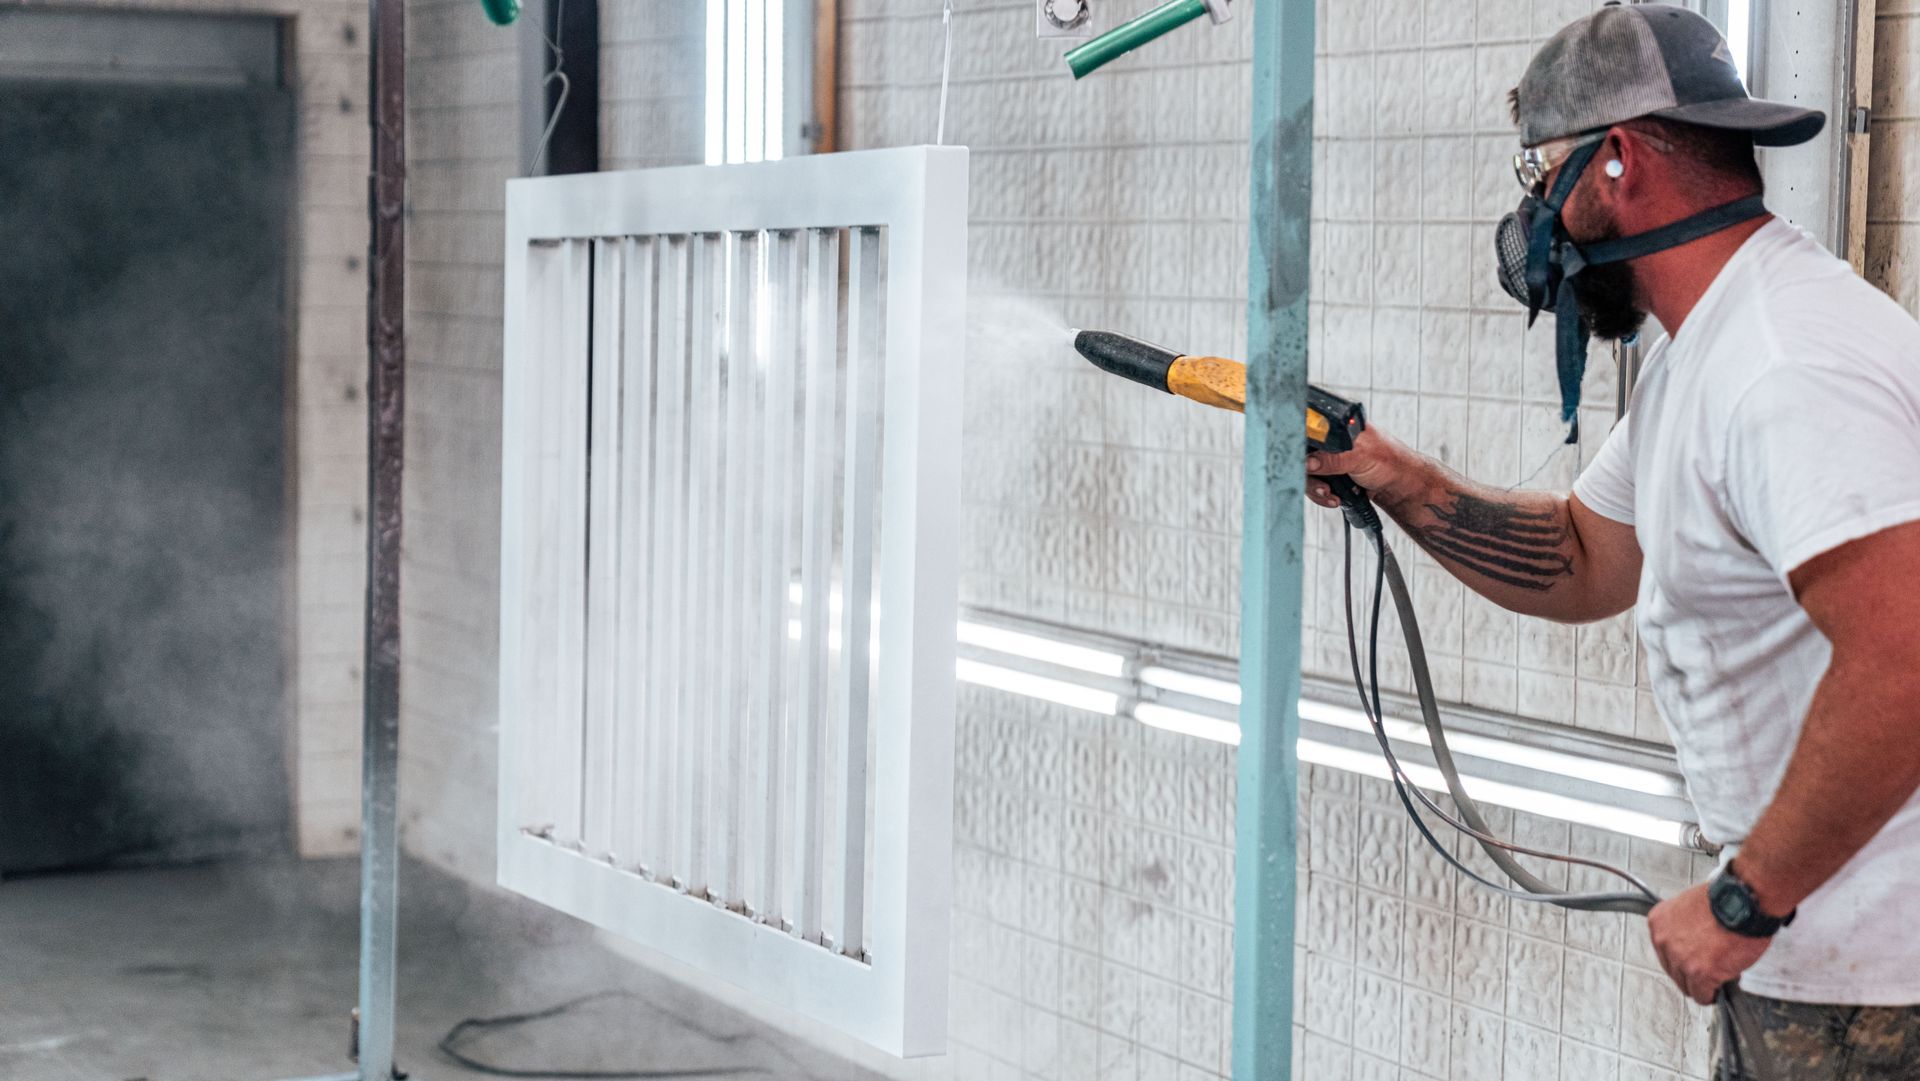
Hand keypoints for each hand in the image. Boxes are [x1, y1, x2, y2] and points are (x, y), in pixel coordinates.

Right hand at [1306, 426, 1415, 509]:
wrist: (1403, 487)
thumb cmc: (1391, 462)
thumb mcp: (1360, 457)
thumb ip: (1332, 459)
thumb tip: (1307, 462)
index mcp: (1341, 426)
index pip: (1310, 431)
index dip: (1302, 447)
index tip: (1302, 463)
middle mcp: (1333, 441)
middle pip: (1304, 454)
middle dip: (1310, 475)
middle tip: (1322, 485)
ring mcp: (1331, 459)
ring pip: (1308, 473)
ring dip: (1316, 488)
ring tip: (1330, 495)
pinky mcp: (1332, 476)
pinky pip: (1316, 485)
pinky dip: (1322, 495)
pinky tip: (1334, 498)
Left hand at [1647, 882, 1772, 1004]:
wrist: (1744, 902)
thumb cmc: (1725, 899)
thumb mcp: (1690, 906)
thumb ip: (1684, 926)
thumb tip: (1691, 943)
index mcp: (1659, 922)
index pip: (1665, 951)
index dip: (1684, 956)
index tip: (1695, 957)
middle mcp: (1664, 941)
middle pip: (1674, 970)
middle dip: (1692, 972)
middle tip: (1710, 968)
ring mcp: (1681, 959)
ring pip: (1687, 986)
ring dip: (1703, 984)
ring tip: (1720, 975)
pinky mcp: (1700, 974)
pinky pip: (1702, 995)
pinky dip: (1713, 995)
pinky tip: (1722, 985)